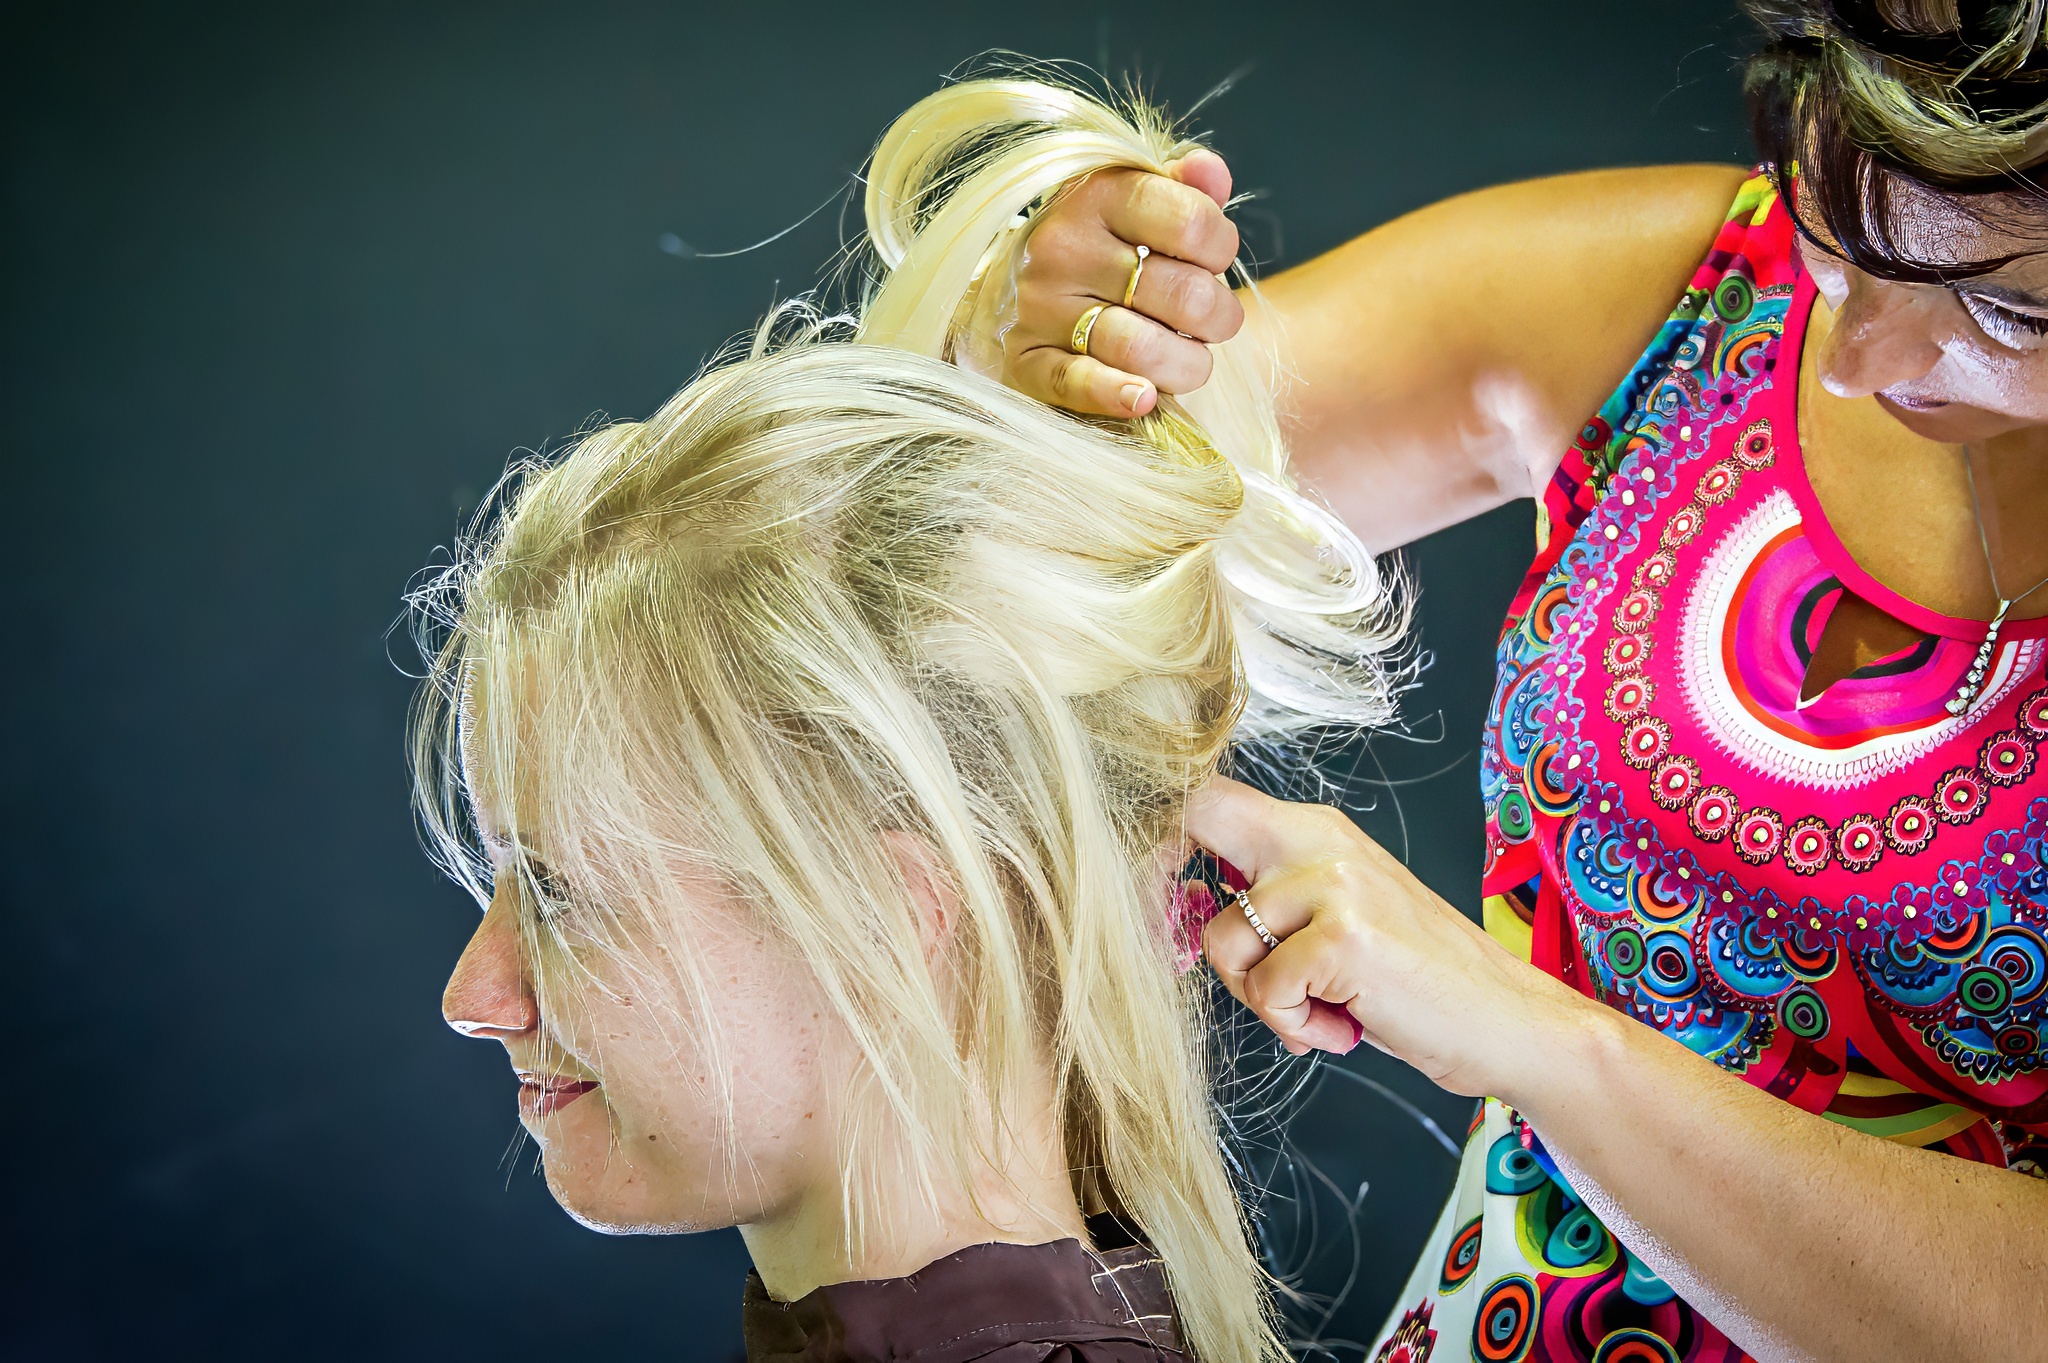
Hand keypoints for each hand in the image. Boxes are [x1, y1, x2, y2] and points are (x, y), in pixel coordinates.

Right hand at [1001, 151, 1244, 417]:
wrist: (1018, 281)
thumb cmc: (1104, 242)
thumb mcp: (1142, 200)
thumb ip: (1187, 187)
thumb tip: (1209, 172)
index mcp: (1097, 196)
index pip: (1191, 223)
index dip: (1221, 247)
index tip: (1213, 258)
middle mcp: (1063, 248)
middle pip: (1182, 294)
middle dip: (1218, 317)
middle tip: (1211, 320)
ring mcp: (1040, 307)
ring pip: (1140, 347)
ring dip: (1188, 365)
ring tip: (1190, 358)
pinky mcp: (1026, 359)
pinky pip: (1076, 383)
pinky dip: (1115, 395)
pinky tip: (1144, 398)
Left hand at [1190, 776, 1591, 1098]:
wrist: (1506, 1020)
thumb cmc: (1414, 982)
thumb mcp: (1335, 919)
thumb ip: (1267, 901)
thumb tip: (1173, 908)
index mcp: (1314, 829)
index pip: (1209, 797)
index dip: (1160, 838)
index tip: (1158, 900)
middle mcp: (1320, 838)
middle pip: (1199, 813)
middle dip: (1161, 883)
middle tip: (1182, 947)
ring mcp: (1334, 883)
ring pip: (1221, 941)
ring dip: (1260, 999)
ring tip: (1319, 1010)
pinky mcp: (1343, 937)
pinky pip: (1266, 992)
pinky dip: (1295, 1027)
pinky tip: (1342, 1026)